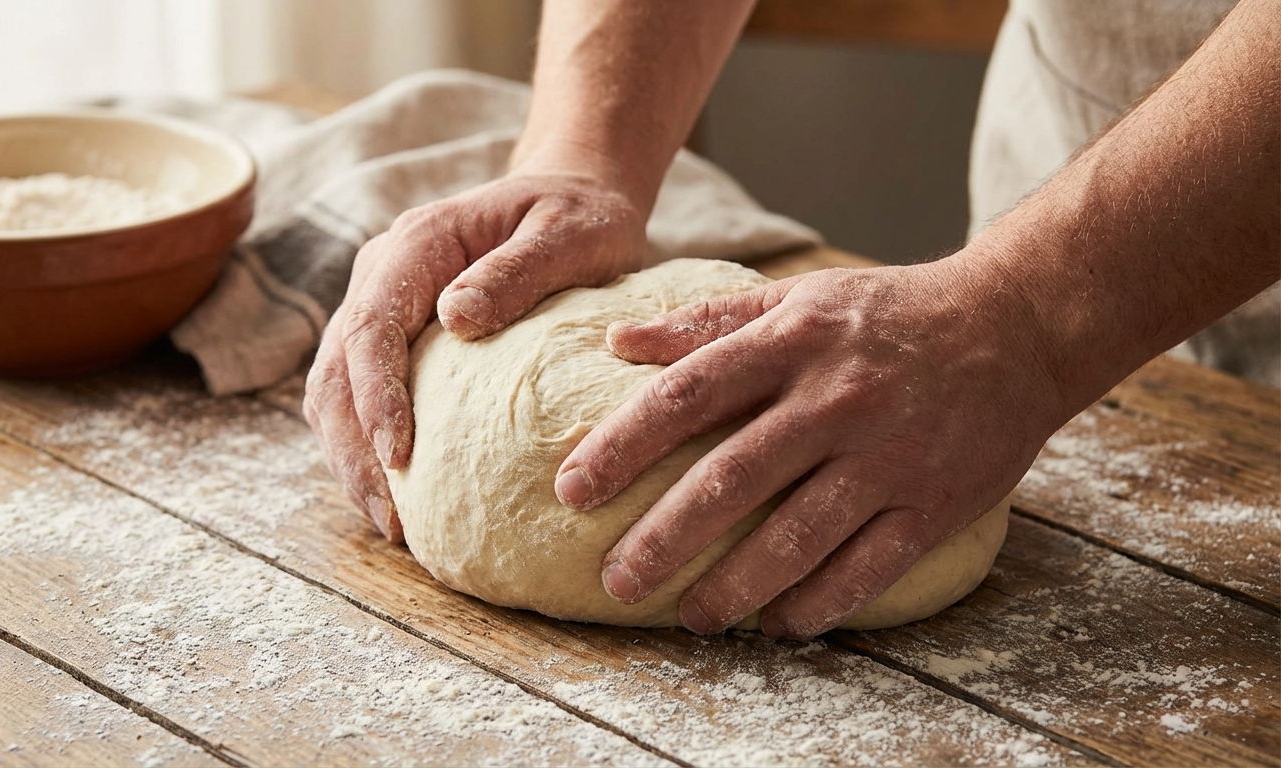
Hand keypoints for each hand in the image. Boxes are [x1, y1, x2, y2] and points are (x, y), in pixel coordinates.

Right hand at [303, 172, 647, 540]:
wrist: (573, 197)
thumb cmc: (580, 217)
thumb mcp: (572, 233)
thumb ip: (518, 270)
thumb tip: (457, 317)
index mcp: (418, 244)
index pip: (372, 326)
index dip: (375, 394)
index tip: (399, 456)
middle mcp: (382, 274)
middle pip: (336, 370)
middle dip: (353, 449)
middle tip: (392, 519)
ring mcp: (380, 307)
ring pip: (333, 392)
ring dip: (352, 460)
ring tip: (391, 524)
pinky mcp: (394, 340)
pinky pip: (357, 400)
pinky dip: (367, 451)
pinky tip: (400, 498)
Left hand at [554, 260, 1066, 637]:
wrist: (1016, 325)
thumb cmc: (889, 314)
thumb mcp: (801, 297)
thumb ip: (707, 321)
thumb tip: (617, 340)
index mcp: (792, 342)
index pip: (686, 395)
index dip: (621, 446)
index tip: (572, 490)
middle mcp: (834, 400)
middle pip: (731, 478)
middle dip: (663, 537)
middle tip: (616, 580)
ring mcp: (887, 456)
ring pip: (796, 537)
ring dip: (734, 587)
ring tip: (690, 619)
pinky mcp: (932, 503)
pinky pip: (866, 568)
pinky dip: (818, 604)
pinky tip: (778, 626)